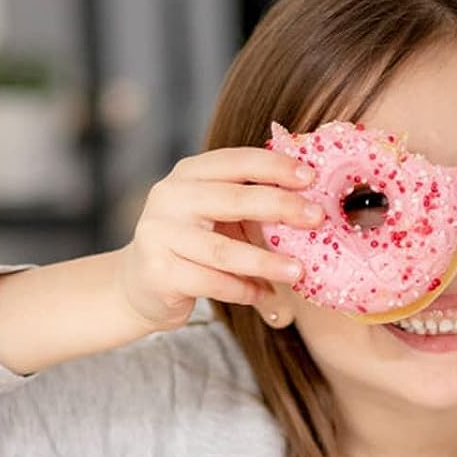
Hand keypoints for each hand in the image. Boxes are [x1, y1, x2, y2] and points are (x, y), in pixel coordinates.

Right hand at [115, 147, 322, 330]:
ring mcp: (159, 235)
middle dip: (281, 207)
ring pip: (224, 250)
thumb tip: (314, 203)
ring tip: (298, 271)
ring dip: (266, 262)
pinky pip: (213, 282)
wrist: (139, 284)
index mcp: (188, 174)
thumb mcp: (215, 213)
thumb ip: (251, 202)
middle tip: (317, 218)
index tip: (311, 177)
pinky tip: (265, 295)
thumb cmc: (192, 243)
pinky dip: (244, 290)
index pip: (236, 161)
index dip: (275, 166)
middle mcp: (169, 198)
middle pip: (234, 199)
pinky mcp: (158, 272)